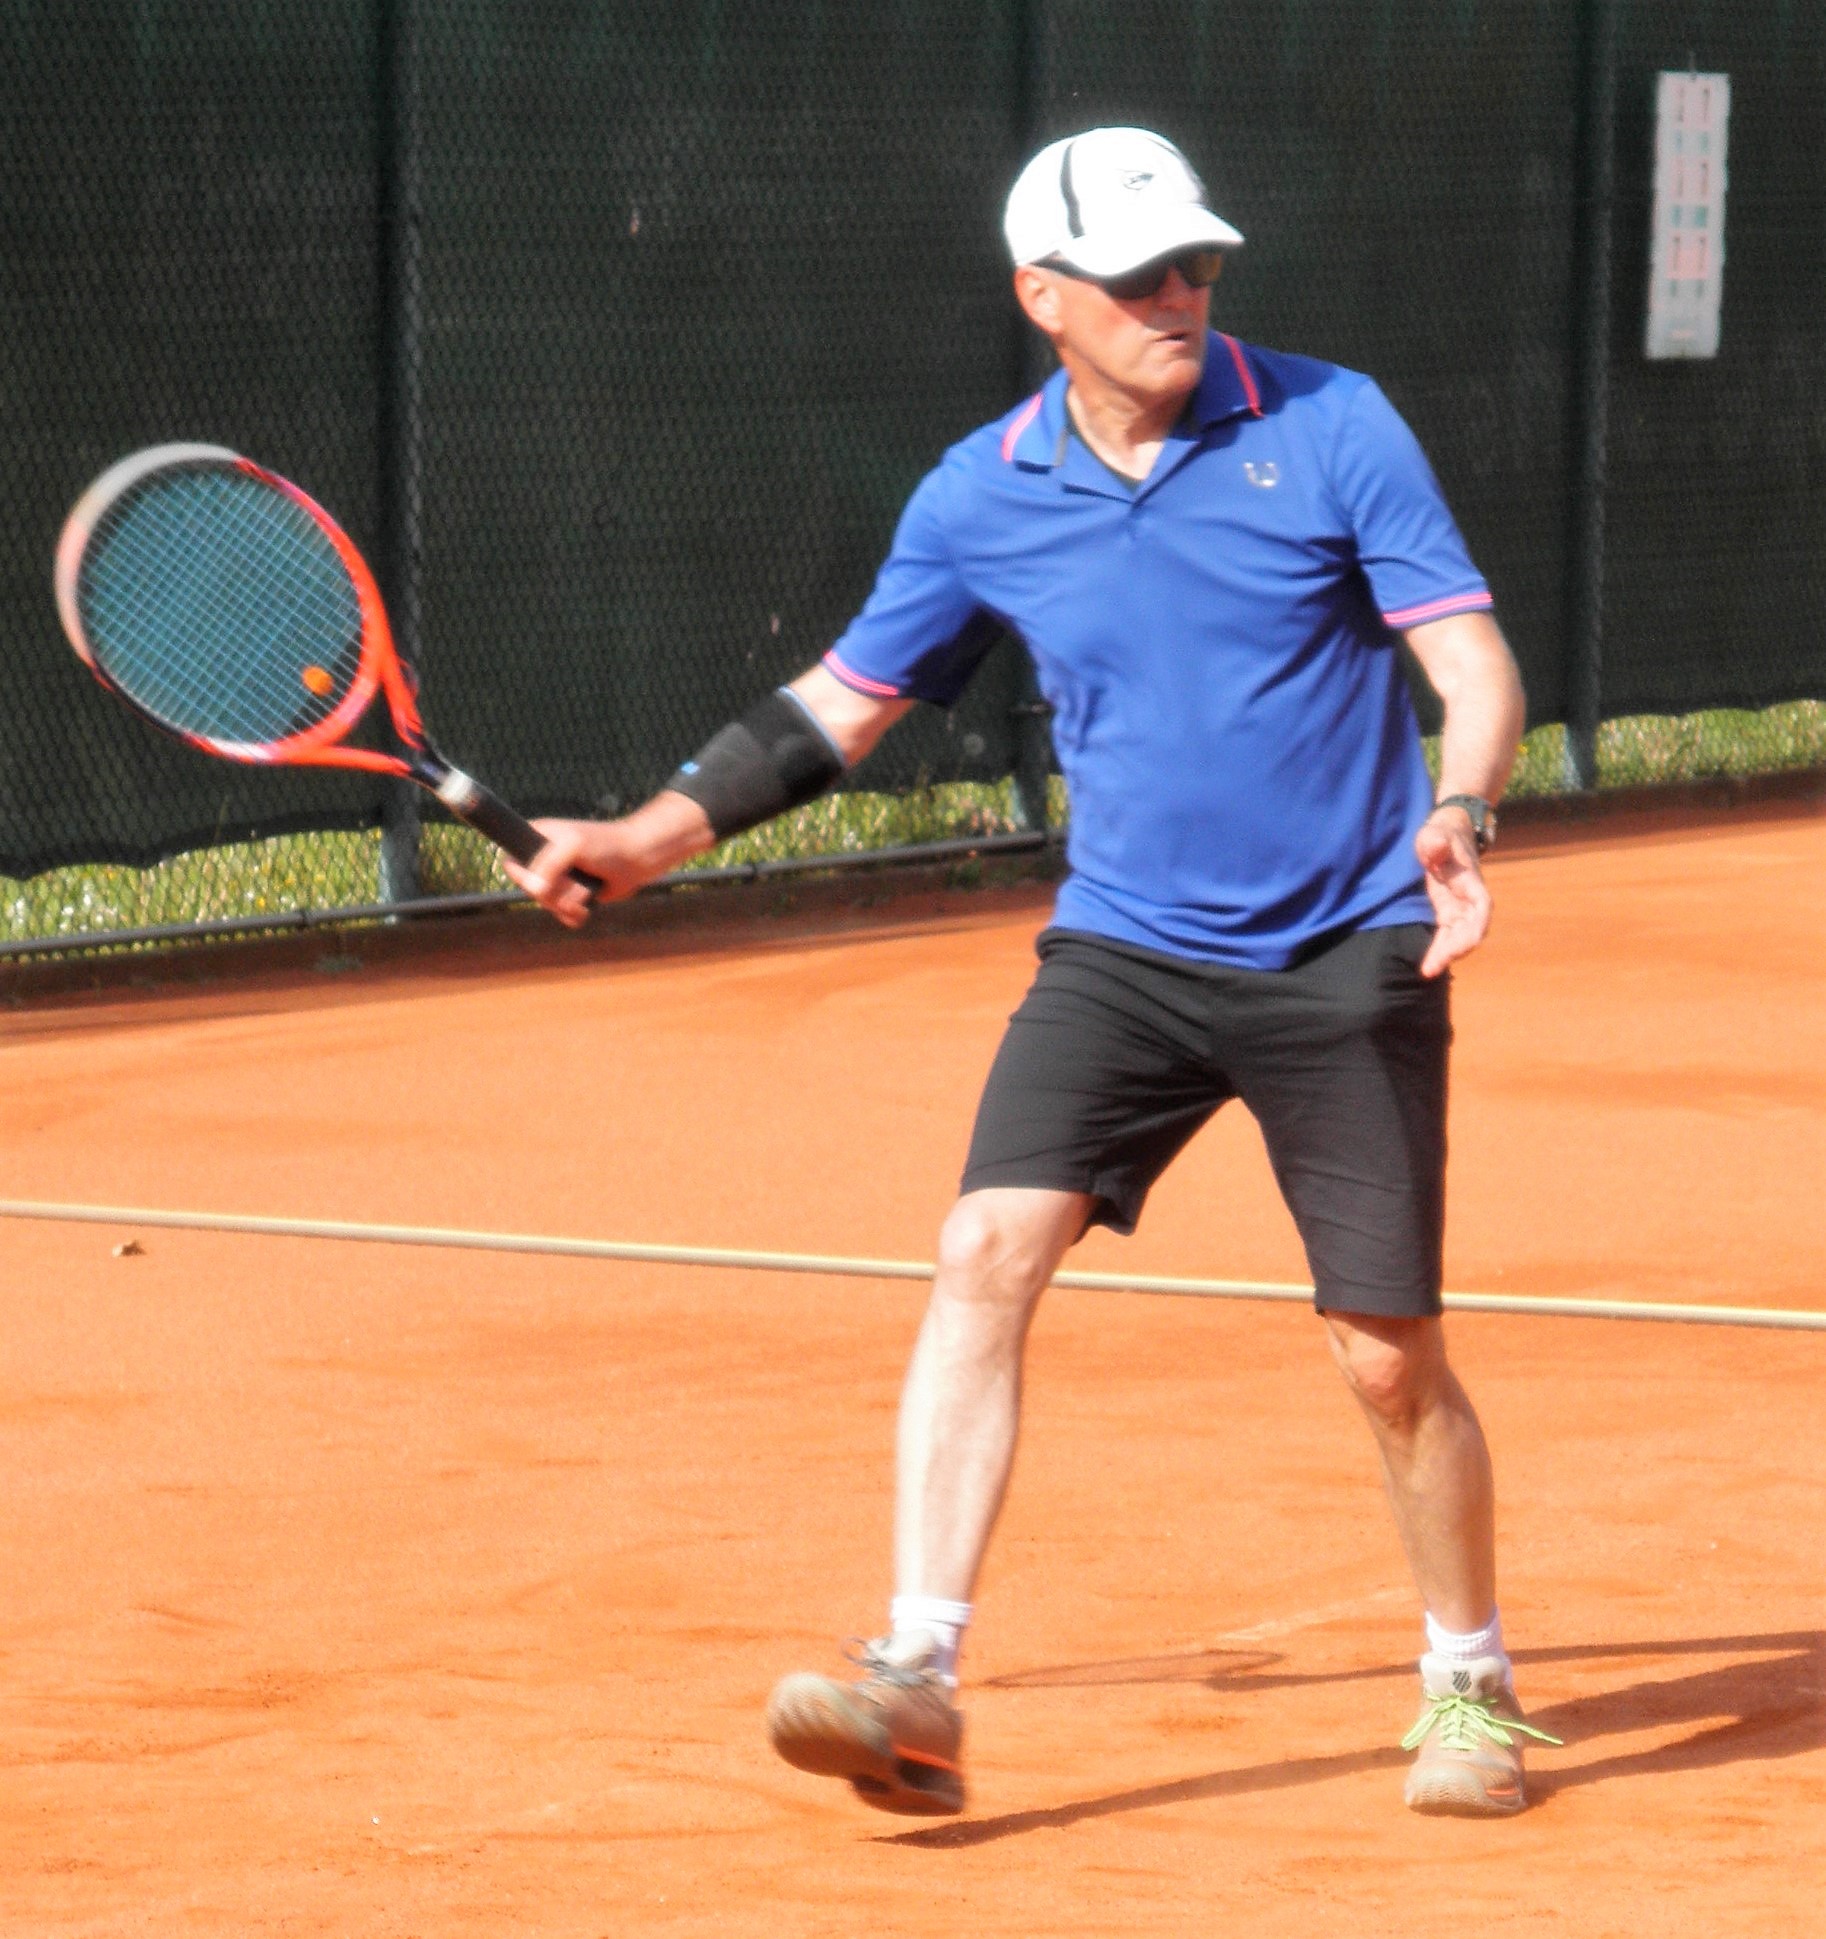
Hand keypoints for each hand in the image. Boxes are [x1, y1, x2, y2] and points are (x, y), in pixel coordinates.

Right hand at [500, 818, 648, 929]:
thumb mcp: (573, 846)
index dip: (521, 877)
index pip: (511, 863)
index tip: (541, 882)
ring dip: (567, 903)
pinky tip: (587, 908)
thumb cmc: (606, 845)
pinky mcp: (573, 896)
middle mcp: (545, 859)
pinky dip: (573, 916)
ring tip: (586, 891)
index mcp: (538, 838)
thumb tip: (534, 889)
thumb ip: (549, 863)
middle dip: (552, 893)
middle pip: (529, 890)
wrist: (638, 858)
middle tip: (572, 881)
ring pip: (547, 906)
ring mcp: (560, 879)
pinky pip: (562, 916)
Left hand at [1414, 808, 1491, 976]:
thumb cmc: (1440, 834)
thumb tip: (1435, 849)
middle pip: (1471, 930)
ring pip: (1459, 938)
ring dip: (1446, 956)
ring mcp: (1459, 908)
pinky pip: (1446, 937)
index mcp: (1470, 881)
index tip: (1463, 946)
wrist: (1445, 834)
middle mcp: (1469, 899)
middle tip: (1432, 967)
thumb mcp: (1434, 833)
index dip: (1475, 928)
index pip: (1481, 908)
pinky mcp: (1447, 913)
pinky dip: (1439, 951)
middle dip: (1455, 950)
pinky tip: (1428, 967)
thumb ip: (1434, 840)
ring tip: (1428, 971)